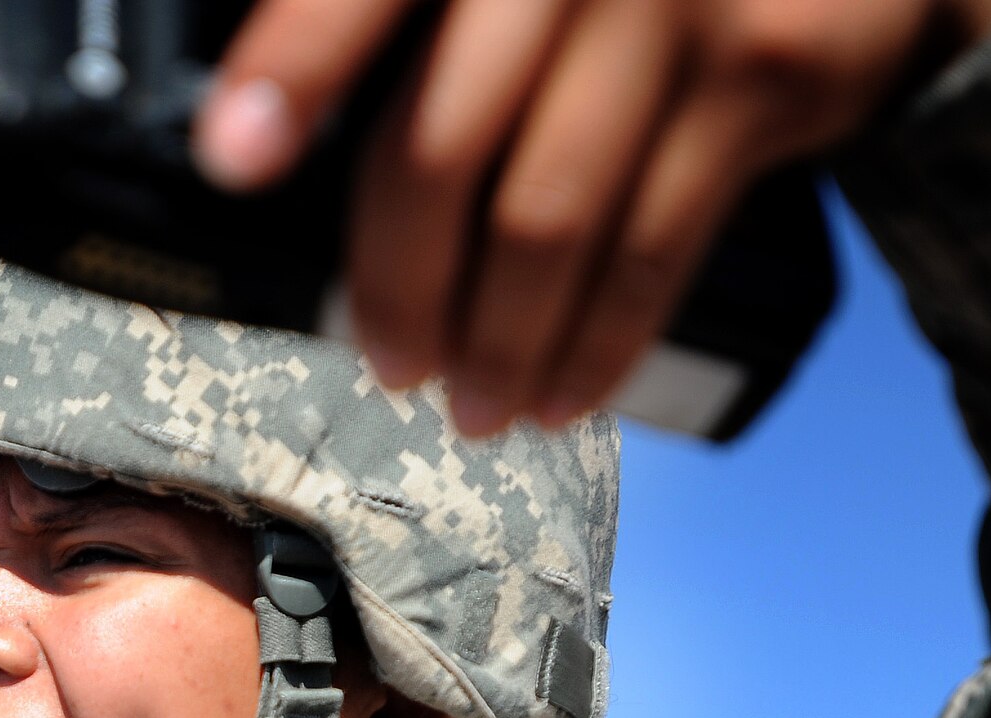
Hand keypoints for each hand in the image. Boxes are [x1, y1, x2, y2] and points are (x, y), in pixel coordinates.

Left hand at [196, 0, 990, 435]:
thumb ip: (426, 24)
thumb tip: (273, 137)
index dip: (296, 63)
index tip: (230, 158)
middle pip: (446, 143)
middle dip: (400, 282)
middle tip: (387, 360)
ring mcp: (677, 8)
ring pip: (549, 219)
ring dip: (498, 343)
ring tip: (472, 405)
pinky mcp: (760, 76)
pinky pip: (655, 248)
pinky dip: (598, 344)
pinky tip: (563, 397)